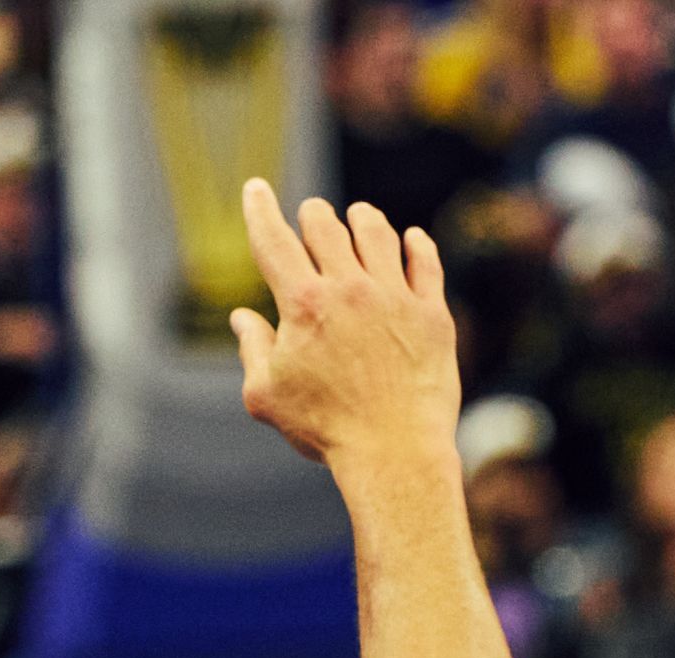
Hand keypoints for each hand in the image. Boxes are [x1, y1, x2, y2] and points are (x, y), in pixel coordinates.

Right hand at [228, 180, 458, 481]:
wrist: (394, 451)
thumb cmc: (324, 429)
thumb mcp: (267, 396)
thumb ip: (253, 349)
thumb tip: (243, 317)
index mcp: (303, 304)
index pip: (274, 240)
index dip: (260, 209)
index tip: (255, 188)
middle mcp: (350, 288)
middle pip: (326, 225)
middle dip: (313, 214)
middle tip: (311, 214)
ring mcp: (395, 296)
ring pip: (378, 232)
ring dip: (362, 219)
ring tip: (358, 216)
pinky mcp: (432, 313)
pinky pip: (426, 262)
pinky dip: (415, 245)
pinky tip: (410, 240)